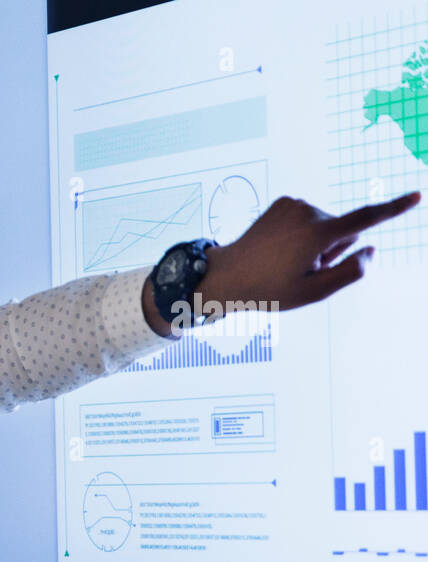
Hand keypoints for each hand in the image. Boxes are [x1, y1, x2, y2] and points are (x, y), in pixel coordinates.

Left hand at [199, 190, 420, 313]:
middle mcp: (308, 212)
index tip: (417, 196)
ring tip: (286, 260)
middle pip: (344, 230)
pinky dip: (302, 232)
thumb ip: (350, 272)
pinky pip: (309, 217)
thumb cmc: (270, 289)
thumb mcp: (314, 291)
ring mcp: (294, 204)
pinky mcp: (283, 202)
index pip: (365, 220)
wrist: (226, 276)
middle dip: (332, 249)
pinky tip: (280, 247)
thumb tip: (371, 250)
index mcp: (317, 233)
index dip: (394, 209)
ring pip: (326, 224)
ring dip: (315, 242)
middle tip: (301, 268)